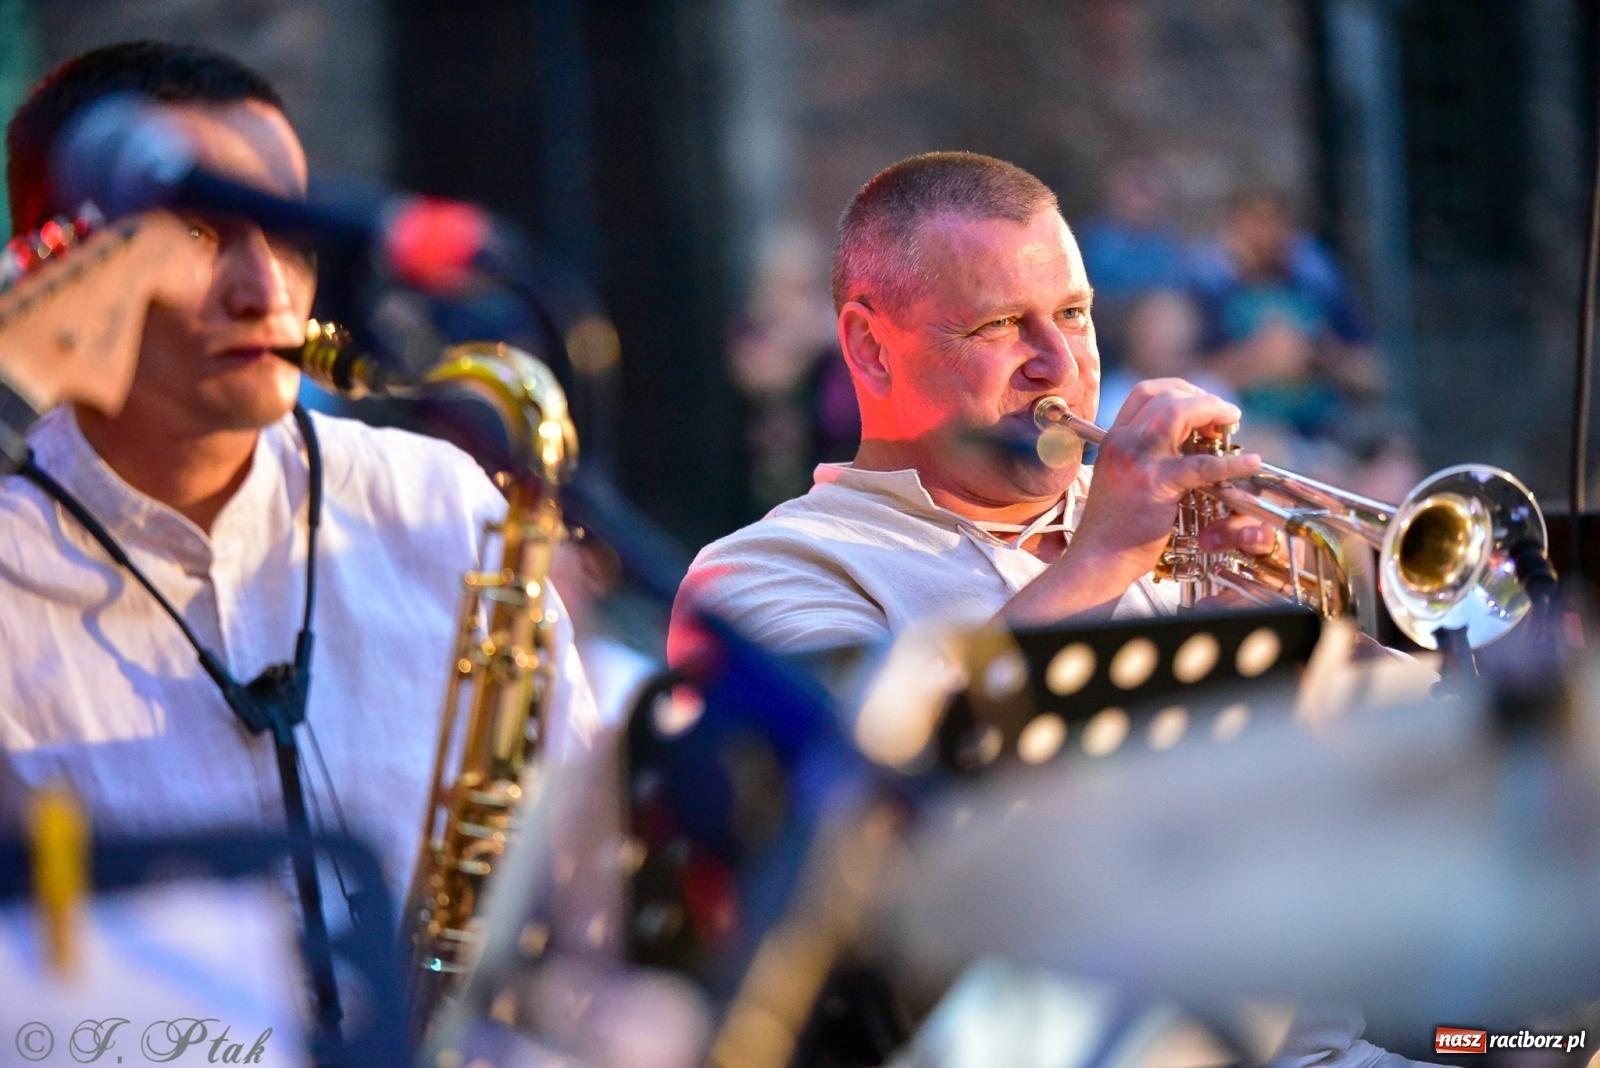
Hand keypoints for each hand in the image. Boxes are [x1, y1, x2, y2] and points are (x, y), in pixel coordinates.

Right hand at [1070, 377, 1261, 586]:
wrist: (1097, 558)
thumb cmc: (1113, 526)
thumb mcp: (1122, 479)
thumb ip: (1145, 457)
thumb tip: (1186, 446)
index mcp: (1114, 438)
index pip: (1146, 392)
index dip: (1180, 390)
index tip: (1200, 404)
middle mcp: (1122, 442)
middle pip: (1166, 396)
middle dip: (1202, 399)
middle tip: (1224, 416)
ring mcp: (1137, 460)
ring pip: (1179, 412)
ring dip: (1212, 411)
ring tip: (1232, 423)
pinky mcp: (1156, 484)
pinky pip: (1201, 465)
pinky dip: (1231, 463)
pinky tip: (1250, 464)